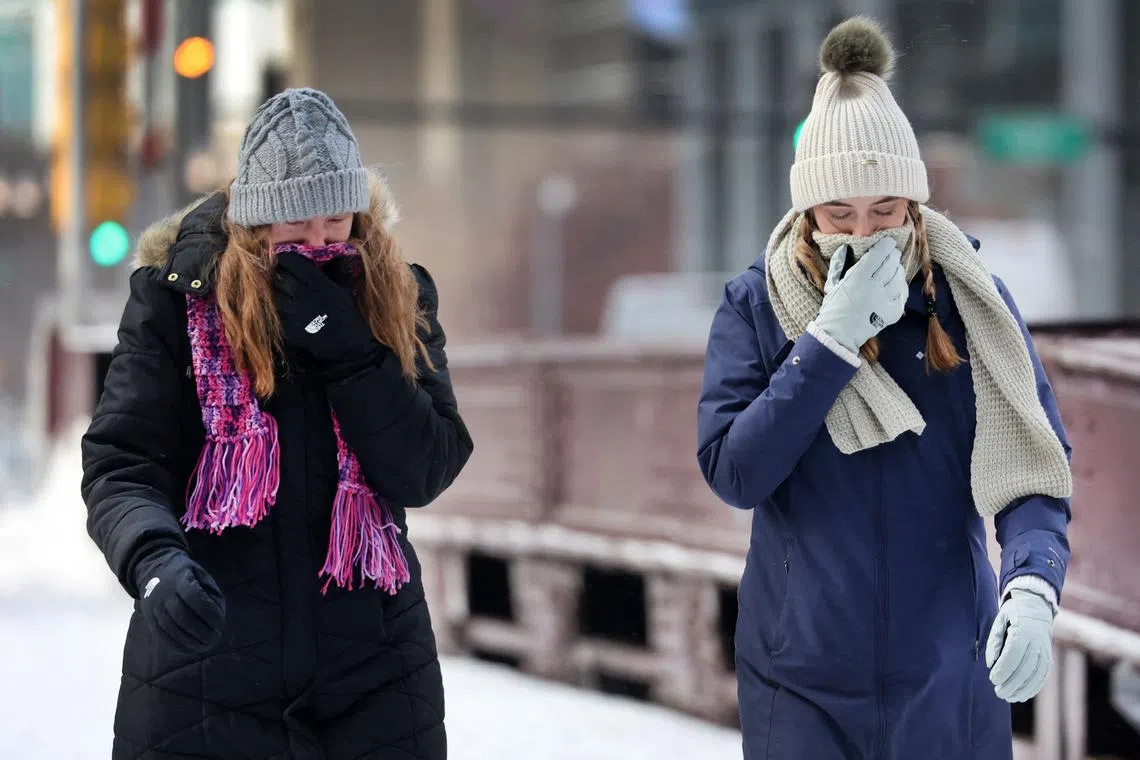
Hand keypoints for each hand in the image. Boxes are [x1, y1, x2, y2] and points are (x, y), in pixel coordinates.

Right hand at [134, 547, 225, 653]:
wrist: (153, 568)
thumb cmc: (184, 572)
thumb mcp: (199, 573)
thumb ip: (210, 591)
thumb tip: (218, 614)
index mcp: (179, 579)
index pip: (195, 598)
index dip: (208, 613)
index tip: (220, 624)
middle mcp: (164, 593)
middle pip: (182, 616)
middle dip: (200, 631)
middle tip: (215, 639)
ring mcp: (154, 606)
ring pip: (170, 627)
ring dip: (189, 641)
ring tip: (204, 647)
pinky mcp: (148, 616)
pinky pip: (160, 633)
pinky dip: (175, 643)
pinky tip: (188, 649)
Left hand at [272, 252, 381, 380]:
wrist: (348, 349)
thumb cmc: (349, 317)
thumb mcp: (345, 289)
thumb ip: (336, 270)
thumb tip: (333, 253)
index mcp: (316, 282)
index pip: (289, 261)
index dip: (287, 259)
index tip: (289, 261)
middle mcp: (300, 295)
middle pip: (277, 276)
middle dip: (279, 275)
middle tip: (285, 277)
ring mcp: (292, 313)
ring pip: (273, 295)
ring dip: (277, 293)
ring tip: (285, 295)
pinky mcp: (287, 329)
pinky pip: (276, 314)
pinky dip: (280, 311)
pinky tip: (288, 312)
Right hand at [810, 236, 907, 352]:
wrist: (840, 334)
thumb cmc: (834, 307)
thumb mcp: (832, 283)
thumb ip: (838, 264)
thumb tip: (845, 247)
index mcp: (858, 277)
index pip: (879, 254)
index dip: (887, 245)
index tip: (888, 243)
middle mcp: (874, 287)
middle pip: (892, 263)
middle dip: (894, 255)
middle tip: (893, 254)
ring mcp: (885, 300)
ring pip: (900, 277)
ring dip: (898, 270)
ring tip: (895, 268)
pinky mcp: (893, 312)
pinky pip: (902, 294)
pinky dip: (900, 287)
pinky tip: (896, 284)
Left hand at [985, 588, 1054, 702]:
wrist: (1036, 606)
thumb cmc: (1013, 614)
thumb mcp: (999, 620)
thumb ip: (994, 641)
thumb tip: (990, 664)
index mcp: (1023, 631)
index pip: (1014, 654)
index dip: (1004, 669)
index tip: (993, 679)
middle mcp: (1037, 642)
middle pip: (1025, 668)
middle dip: (1012, 683)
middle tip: (998, 693)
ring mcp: (1045, 651)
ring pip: (1036, 675)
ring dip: (1023, 689)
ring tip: (1008, 697)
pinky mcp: (1048, 658)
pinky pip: (1043, 676)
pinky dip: (1033, 688)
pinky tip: (1022, 696)